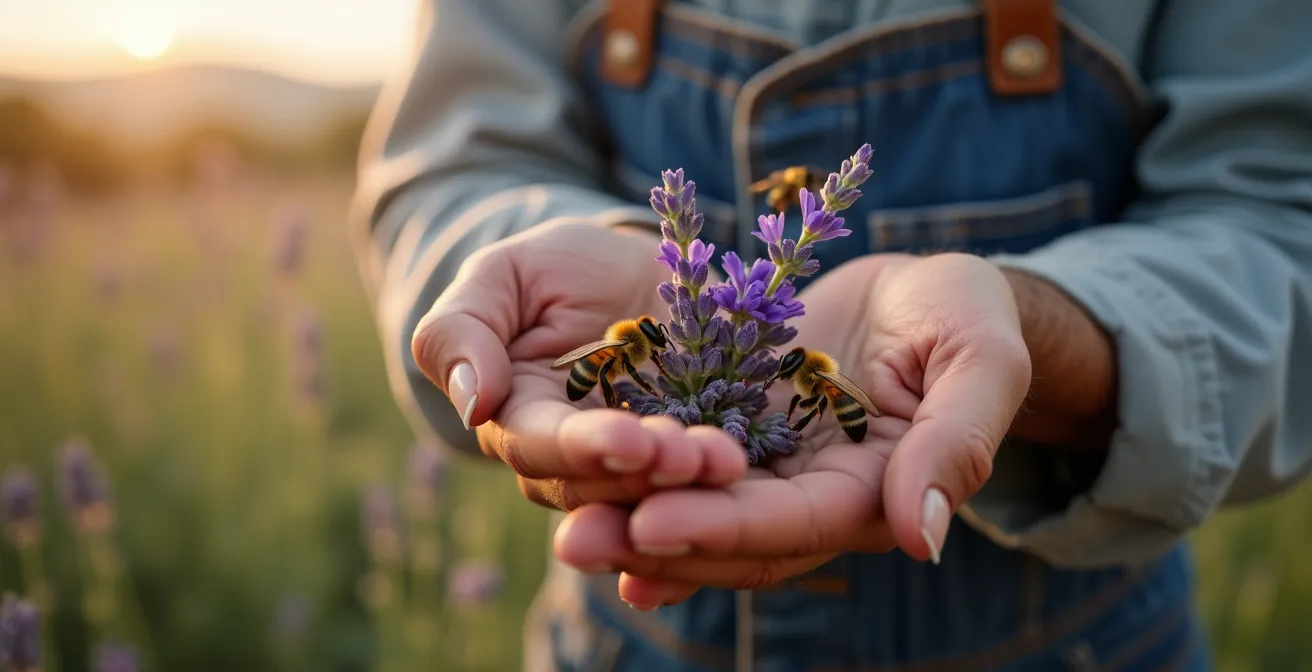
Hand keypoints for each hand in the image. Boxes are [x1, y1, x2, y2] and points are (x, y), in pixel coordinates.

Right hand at [410, 219, 747, 510]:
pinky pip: (704, 491)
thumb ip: (461, 330)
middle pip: (601, 486)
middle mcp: (572, 463)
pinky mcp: (692, 462)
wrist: (635, 268)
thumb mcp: (503, 275)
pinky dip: (724, 493)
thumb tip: (471, 405)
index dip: (583, 447)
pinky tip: (748, 473)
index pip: (539, 448)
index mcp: (516, 422)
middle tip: (691, 456)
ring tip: (726, 462)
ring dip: (690, 488)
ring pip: (654, 497)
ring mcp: (636, 469)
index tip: (629, 439)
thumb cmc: (556, 269)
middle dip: (647, 473)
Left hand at [552, 253, 1032, 608]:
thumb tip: (922, 539)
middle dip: (653, 541)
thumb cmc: (965, 314)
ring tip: (561, 526)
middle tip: (575, 541)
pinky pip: (673, 462)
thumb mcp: (979, 359)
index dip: (726, 527)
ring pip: (690, 507)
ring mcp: (764, 463)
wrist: (925, 293)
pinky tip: (572, 486)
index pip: (793, 523)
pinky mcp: (730, 424)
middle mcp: (807, 493)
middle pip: (727, 536)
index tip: (654, 526)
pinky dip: (629, 479)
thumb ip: (957, 442)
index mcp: (870, 490)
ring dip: (626, 519)